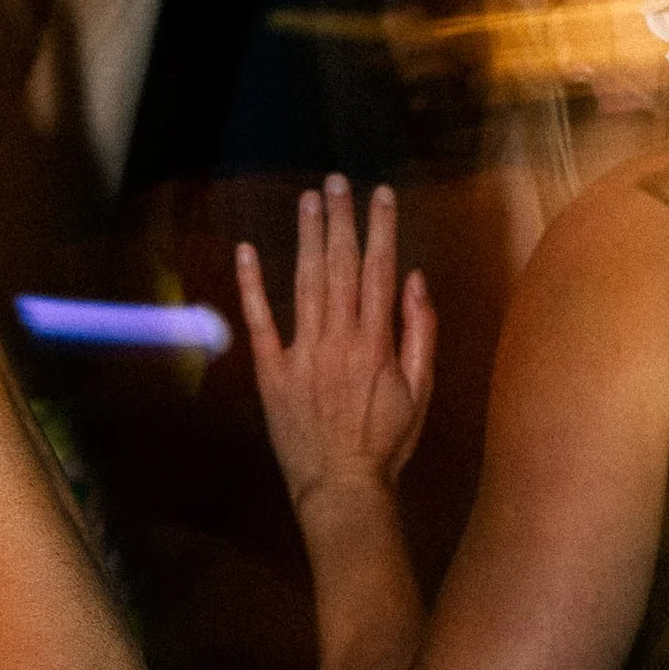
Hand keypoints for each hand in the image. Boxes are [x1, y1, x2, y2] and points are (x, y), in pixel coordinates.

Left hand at [237, 176, 436, 513]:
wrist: (341, 487)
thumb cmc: (386, 442)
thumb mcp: (421, 390)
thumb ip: (420, 332)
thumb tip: (415, 281)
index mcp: (376, 343)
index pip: (379, 271)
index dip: (380, 229)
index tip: (380, 195)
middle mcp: (338, 341)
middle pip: (341, 268)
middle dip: (340, 221)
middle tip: (337, 182)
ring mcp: (302, 355)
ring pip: (305, 284)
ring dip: (307, 239)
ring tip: (308, 201)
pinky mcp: (271, 373)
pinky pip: (259, 322)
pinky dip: (252, 286)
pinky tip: (247, 252)